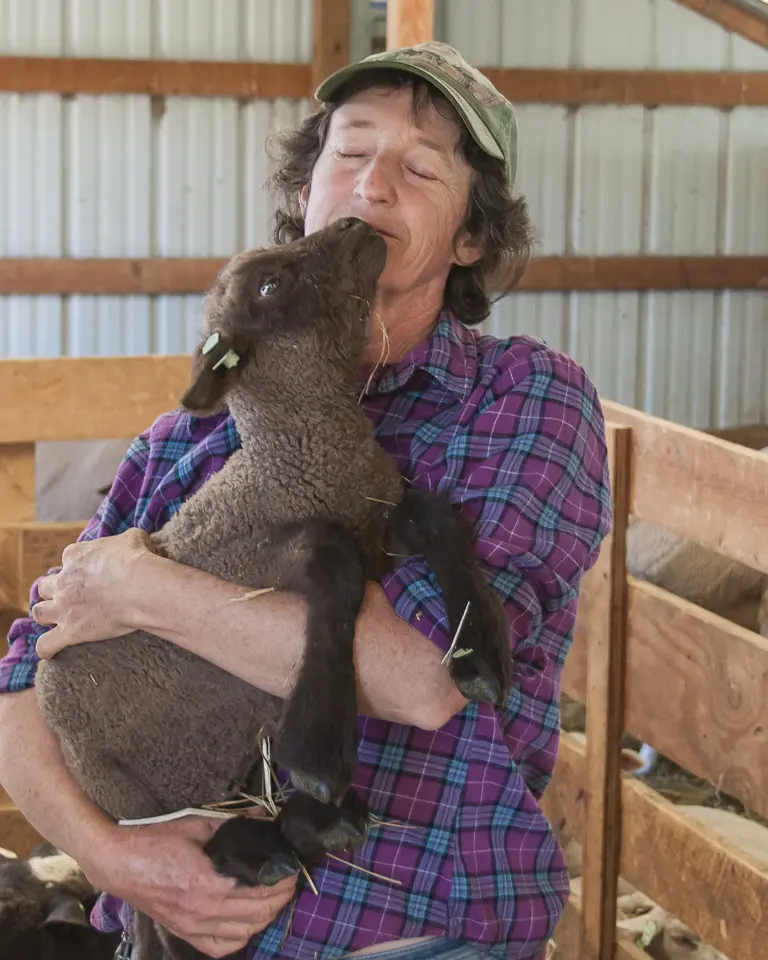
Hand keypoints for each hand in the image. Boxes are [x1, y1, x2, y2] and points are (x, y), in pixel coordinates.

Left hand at [33, 529, 155, 658]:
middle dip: (53, 591)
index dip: (77, 566)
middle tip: (69, 596)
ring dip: (45, 615)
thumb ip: (128, 539)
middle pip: (45, 586)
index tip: (89, 572)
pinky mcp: (70, 630)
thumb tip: (134, 542)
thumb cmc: (137, 561)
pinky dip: (46, 648)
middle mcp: (63, 581)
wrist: (140, 587)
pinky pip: (47, 644)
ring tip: (56, 619)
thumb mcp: (134, 539)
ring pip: (39, 613)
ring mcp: (64, 607)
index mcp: (76, 556)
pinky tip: (50, 651)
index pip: (68, 558)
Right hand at [84, 815, 297, 957]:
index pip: (262, 889)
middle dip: (282, 896)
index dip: (283, 878)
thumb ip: (234, 824)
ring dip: (266, 916)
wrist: (120, 863)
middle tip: (289, 878)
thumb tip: (263, 815)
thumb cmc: (156, 841)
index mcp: (211, 883)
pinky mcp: (186, 934)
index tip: (292, 865)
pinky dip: (242, 936)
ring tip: (274, 895)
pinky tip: (247, 920)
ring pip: (246, 933)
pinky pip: (223, 947)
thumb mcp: (198, 824)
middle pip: (260, 913)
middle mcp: (206, 912)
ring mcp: (195, 927)